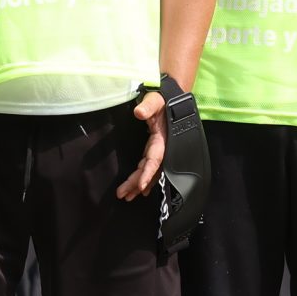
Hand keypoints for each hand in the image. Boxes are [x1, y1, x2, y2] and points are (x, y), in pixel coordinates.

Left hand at [115, 85, 167, 201]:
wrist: (172, 99)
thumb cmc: (162, 99)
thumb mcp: (155, 100)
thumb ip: (148, 106)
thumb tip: (139, 112)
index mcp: (163, 139)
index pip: (155, 160)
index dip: (148, 173)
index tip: (141, 186)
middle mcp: (163, 148)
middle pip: (151, 170)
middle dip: (138, 184)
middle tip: (124, 195)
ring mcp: (160, 150)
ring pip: (151, 171)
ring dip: (139, 184)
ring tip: (127, 196)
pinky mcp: (156, 149)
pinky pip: (151, 167)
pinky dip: (145, 178)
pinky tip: (140, 188)